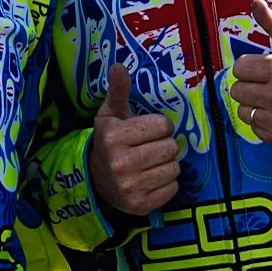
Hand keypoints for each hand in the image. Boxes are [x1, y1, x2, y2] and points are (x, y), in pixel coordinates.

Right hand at [89, 64, 179, 216]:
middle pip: (171, 148)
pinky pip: (173, 189)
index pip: (162, 126)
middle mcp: (120, 163)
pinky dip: (167, 184)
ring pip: (174, 168)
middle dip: (165, 145)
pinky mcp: (140, 205)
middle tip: (151, 148)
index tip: (149, 131)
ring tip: (152, 164)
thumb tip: (118, 65)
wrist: (96, 181)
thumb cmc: (110, 141)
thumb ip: (118, 90)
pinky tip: (152, 180)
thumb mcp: (110, 114)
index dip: (160, 126)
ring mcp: (130, 186)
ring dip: (167, 164)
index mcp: (114, 137)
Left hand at [230, 0, 271, 150]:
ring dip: (254, 105)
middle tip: (267, 84)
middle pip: (237, 91)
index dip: (250, 67)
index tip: (263, 69)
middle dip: (249, 85)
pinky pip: (256, 129)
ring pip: (243, 111)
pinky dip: (264, 123)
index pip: (239, 69)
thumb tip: (255, 2)